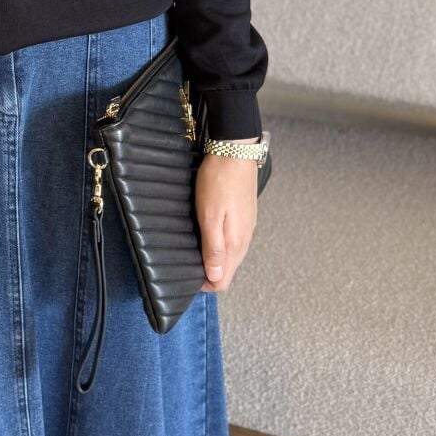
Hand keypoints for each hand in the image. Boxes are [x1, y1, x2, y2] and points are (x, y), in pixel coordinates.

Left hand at [194, 153, 257, 292]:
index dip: (205, 284)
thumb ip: (213, 249)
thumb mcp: (209, 217)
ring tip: (196, 250)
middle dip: (209, 274)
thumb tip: (215, 277)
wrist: (236, 151)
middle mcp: (244, 239)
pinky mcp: (246, 218)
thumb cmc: (219, 180)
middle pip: (228, 271)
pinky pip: (235, 242)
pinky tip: (209, 236)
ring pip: (232, 257)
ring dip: (215, 260)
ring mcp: (247, 228)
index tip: (188, 277)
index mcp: (235, 243)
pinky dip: (222, 246)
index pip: (223, 281)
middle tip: (188, 264)